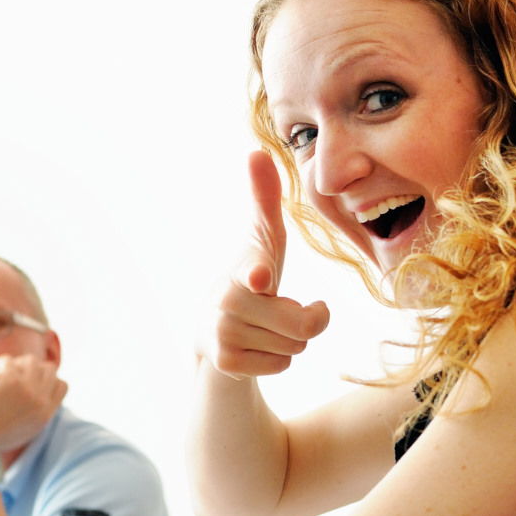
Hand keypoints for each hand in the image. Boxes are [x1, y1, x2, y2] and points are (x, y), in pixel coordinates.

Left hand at [0, 354, 67, 452]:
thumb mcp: (21, 429)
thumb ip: (33, 411)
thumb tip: (33, 389)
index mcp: (45, 414)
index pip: (61, 385)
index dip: (45, 380)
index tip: (26, 385)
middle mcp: (41, 401)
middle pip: (49, 369)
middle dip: (30, 370)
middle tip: (12, 379)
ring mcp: (27, 389)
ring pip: (31, 360)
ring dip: (14, 365)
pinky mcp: (10, 379)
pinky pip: (7, 360)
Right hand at [200, 151, 329, 377]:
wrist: (210, 328)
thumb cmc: (252, 277)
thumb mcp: (263, 239)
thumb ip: (265, 198)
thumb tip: (257, 151)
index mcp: (245, 267)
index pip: (255, 267)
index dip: (259, 273)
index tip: (260, 277)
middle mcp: (230, 299)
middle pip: (304, 325)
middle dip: (305, 320)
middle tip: (281, 309)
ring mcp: (224, 333)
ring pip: (296, 347)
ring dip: (291, 340)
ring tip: (265, 326)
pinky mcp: (225, 361)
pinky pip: (282, 364)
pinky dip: (277, 358)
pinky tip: (256, 345)